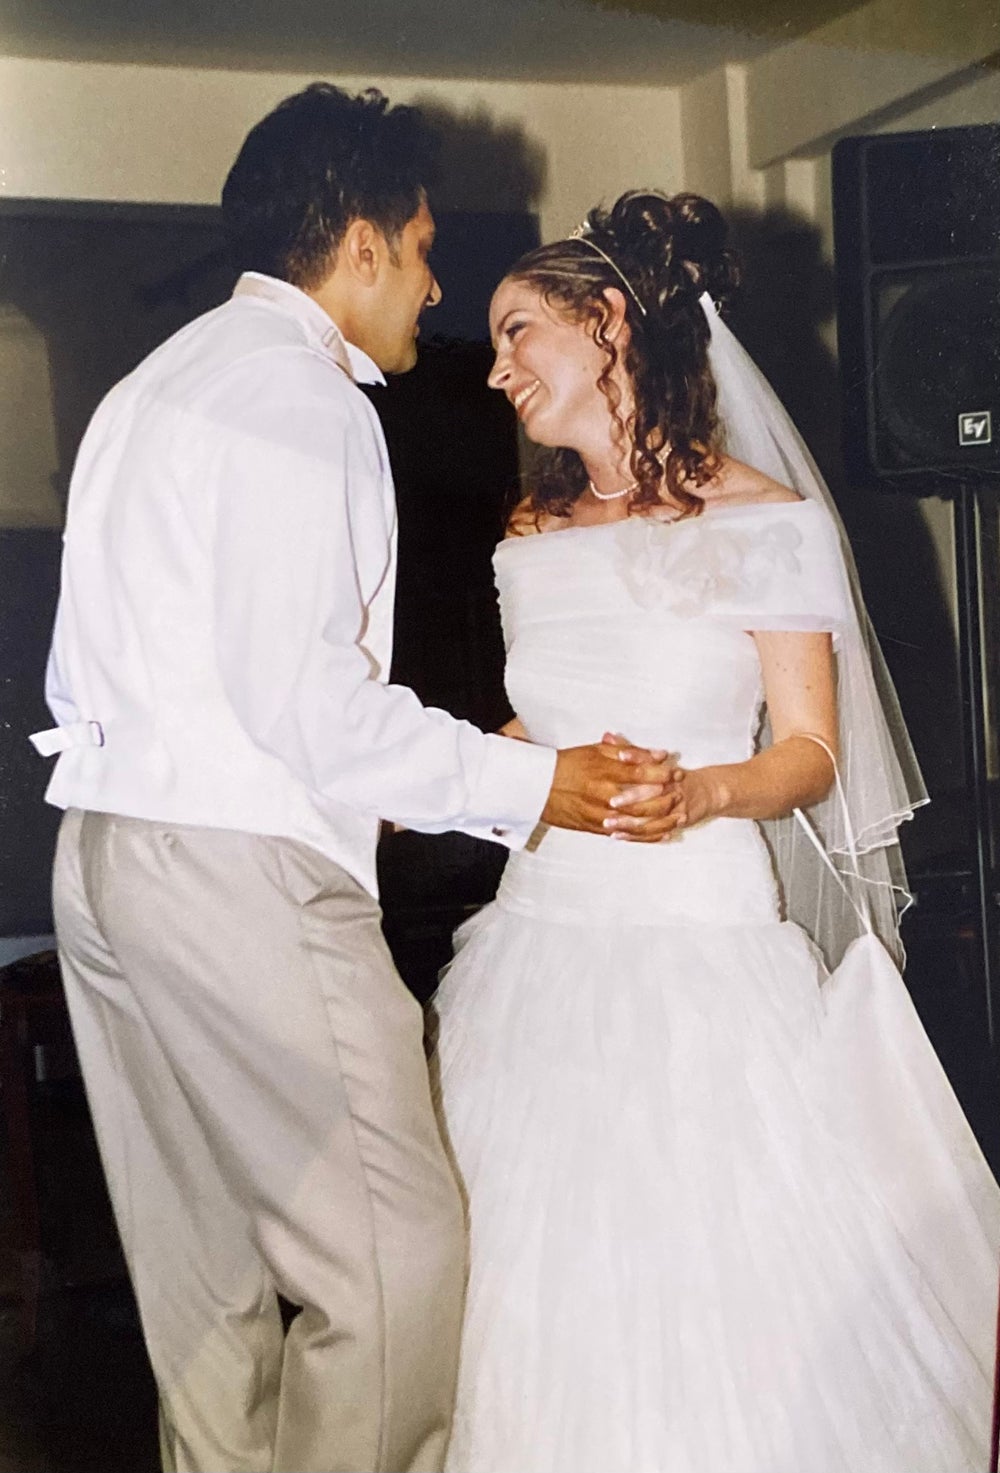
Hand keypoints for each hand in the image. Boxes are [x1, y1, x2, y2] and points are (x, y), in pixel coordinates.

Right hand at [542, 737, 680, 840]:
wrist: (536, 787)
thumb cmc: (567, 764)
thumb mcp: (595, 750)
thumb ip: (627, 751)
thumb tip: (657, 755)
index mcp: (604, 772)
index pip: (643, 774)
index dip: (664, 773)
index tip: (676, 771)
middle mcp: (604, 795)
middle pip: (645, 800)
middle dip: (668, 797)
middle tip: (681, 792)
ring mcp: (600, 815)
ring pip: (639, 822)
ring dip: (663, 820)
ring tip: (679, 815)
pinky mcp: (596, 829)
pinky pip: (627, 835)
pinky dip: (648, 836)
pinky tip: (663, 833)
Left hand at [601, 735, 725, 836]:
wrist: (708, 792)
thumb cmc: (676, 776)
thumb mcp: (656, 760)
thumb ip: (629, 751)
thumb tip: (607, 736)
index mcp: (666, 769)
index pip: (651, 762)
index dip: (636, 759)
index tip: (619, 758)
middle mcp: (673, 787)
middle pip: (652, 792)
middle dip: (631, 798)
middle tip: (610, 801)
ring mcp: (677, 806)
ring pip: (652, 816)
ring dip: (629, 822)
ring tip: (608, 823)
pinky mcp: (677, 822)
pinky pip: (655, 831)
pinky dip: (636, 835)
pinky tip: (617, 835)